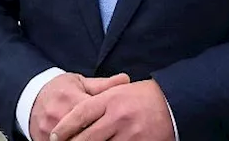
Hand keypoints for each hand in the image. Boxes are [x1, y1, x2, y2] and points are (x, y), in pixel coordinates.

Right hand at [28, 72, 129, 140]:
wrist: (31, 97)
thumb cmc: (60, 90)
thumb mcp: (80, 82)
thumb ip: (103, 85)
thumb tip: (126, 80)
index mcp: (70, 98)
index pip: (92, 113)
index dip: (106, 120)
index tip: (118, 124)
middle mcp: (58, 114)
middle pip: (84, 131)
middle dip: (98, 135)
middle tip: (111, 135)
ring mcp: (49, 130)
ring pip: (73, 140)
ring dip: (87, 140)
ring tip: (101, 138)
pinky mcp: (41, 140)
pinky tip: (84, 140)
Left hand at [49, 79, 173, 140]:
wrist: (174, 103)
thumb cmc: (142, 96)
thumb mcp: (118, 91)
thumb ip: (97, 102)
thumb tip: (73, 116)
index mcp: (110, 100)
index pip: (80, 115)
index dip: (64, 128)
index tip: (54, 136)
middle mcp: (118, 117)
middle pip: (86, 137)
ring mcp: (130, 134)